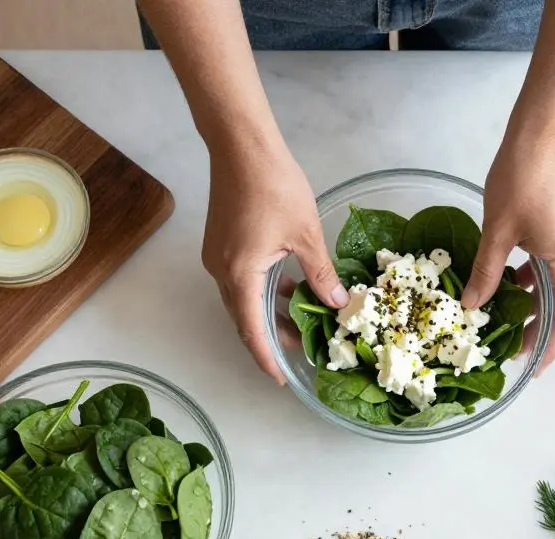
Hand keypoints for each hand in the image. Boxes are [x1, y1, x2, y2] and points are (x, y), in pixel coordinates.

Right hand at [201, 142, 347, 383]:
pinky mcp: (220, 243)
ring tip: (299, 322)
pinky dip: (262, 290)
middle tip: (300, 351)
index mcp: (240, 274)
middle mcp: (221, 271)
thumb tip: (337, 304)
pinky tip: (288, 287)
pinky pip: (240, 279)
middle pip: (244, 318)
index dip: (267, 357)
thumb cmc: (274, 185)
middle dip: (270, 338)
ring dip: (268, 313)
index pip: (252, 330)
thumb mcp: (306, 234)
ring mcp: (217, 256)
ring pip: (242, 298)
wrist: (241, 146)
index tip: (281, 378)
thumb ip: (321, 274)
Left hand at [463, 135, 554, 372]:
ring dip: (533, 302)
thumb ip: (486, 272)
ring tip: (504, 318)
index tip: (532, 369)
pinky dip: (534, 279)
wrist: (543, 133)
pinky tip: (507, 279)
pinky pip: (553, 264)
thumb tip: (471, 305)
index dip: (549, 347)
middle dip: (537, 328)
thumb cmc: (522, 179)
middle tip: (509, 348)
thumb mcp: (497, 231)